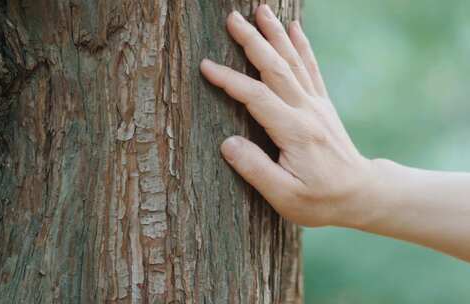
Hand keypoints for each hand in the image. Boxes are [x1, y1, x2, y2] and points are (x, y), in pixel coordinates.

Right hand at [200, 5, 373, 226]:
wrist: (361, 194)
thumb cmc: (321, 200)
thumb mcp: (285, 196)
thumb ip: (255, 169)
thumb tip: (227, 143)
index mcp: (294, 131)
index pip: (256, 97)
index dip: (229, 80)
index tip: (206, 66)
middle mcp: (306, 111)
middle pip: (275, 67)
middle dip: (252, 40)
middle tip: (232, 18)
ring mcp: (316, 105)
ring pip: (292, 61)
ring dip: (275, 34)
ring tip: (262, 10)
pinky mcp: (322, 105)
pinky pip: (310, 68)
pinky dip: (301, 46)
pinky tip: (295, 28)